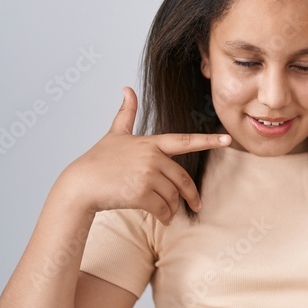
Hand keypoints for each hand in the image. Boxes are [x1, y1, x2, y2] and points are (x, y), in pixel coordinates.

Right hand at [62, 87, 230, 221]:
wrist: (80, 185)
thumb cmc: (98, 160)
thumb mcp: (115, 134)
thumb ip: (126, 113)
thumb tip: (127, 88)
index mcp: (151, 143)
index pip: (185, 140)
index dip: (207, 140)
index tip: (227, 139)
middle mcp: (152, 157)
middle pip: (182, 179)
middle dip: (191, 195)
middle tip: (196, 206)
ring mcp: (147, 175)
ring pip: (173, 196)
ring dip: (172, 207)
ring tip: (166, 212)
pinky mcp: (140, 194)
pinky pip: (163, 208)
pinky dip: (165, 216)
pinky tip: (161, 219)